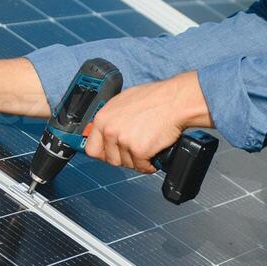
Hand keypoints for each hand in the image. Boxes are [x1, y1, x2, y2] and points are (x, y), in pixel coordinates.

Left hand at [84, 71, 210, 173]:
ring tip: (148, 146)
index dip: (104, 154)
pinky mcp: (139, 150)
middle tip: (136, 150)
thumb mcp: (124, 102)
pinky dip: (150, 164)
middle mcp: (110, 130)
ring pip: (127, 164)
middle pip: (110, 160)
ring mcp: (123, 141)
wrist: (175, 101)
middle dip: (124, 158)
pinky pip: (142, 167)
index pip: (92, 148)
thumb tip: (107, 131)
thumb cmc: (155, 98)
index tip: (113, 154)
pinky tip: (155, 153)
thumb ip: (112, 119)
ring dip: (138, 160)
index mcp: (103, 118)